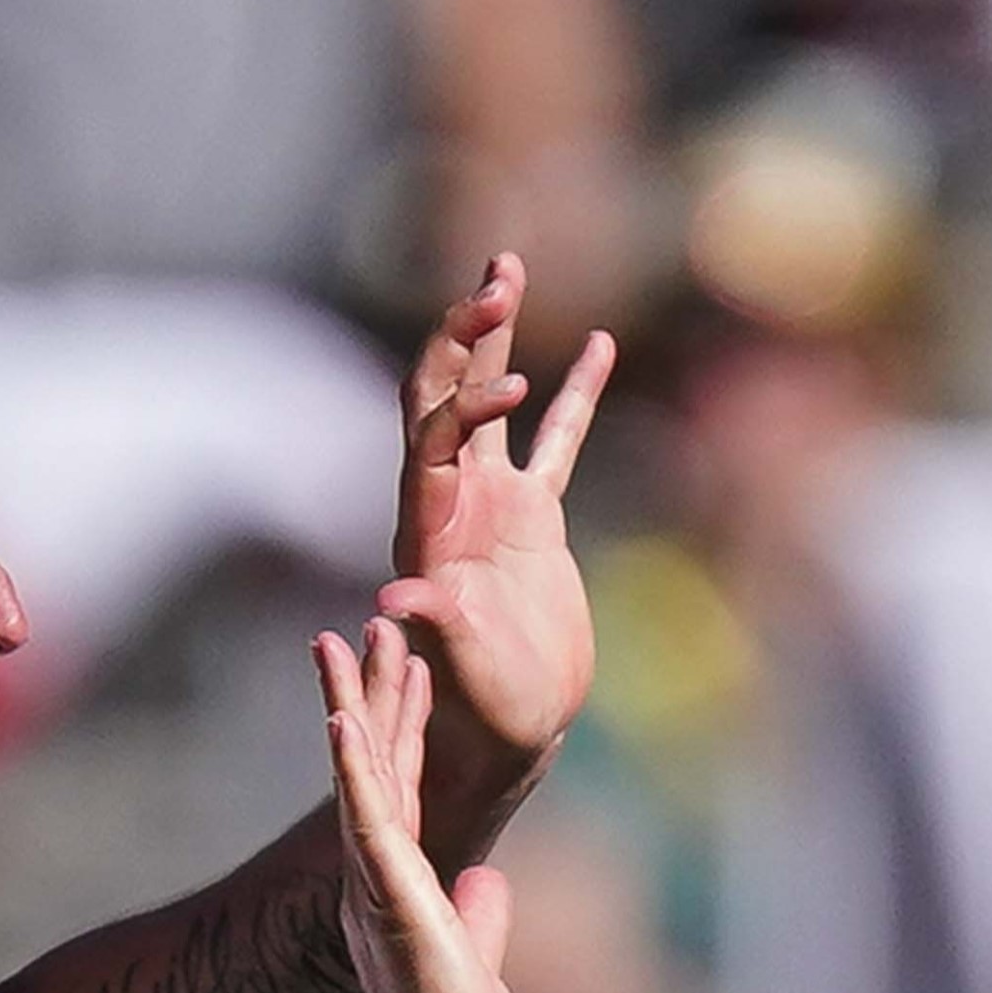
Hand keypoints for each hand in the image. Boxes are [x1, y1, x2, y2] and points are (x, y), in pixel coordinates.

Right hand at [321, 626, 521, 992]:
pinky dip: (354, 766)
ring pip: (360, 772)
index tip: (402, 668)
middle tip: (361, 625)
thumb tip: (487, 882)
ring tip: (343, 640)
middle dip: (366, 690)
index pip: (396, 784)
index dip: (397, 724)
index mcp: (396, 882)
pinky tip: (343, 718)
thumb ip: (479, 912)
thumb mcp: (476, 953)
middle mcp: (375, 872)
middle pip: (370, 761)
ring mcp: (375, 878)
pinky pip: (363, 816)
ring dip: (353, 703)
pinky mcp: (384, 891)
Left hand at [369, 260, 616, 846]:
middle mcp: (450, 499)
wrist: (508, 731)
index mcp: (428, 525)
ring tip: (507, 262)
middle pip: (444, 390)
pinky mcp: (534, 517)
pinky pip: (556, 440)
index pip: (434, 436)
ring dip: (495, 332)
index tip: (512, 387)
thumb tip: (395, 598)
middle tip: (498, 271)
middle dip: (466, 330)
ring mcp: (492, 502)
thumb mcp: (454, 668)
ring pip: (489, 397)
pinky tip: (596, 344)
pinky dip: (574, 392)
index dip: (465, 401)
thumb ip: (432, 628)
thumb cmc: (478, 709)